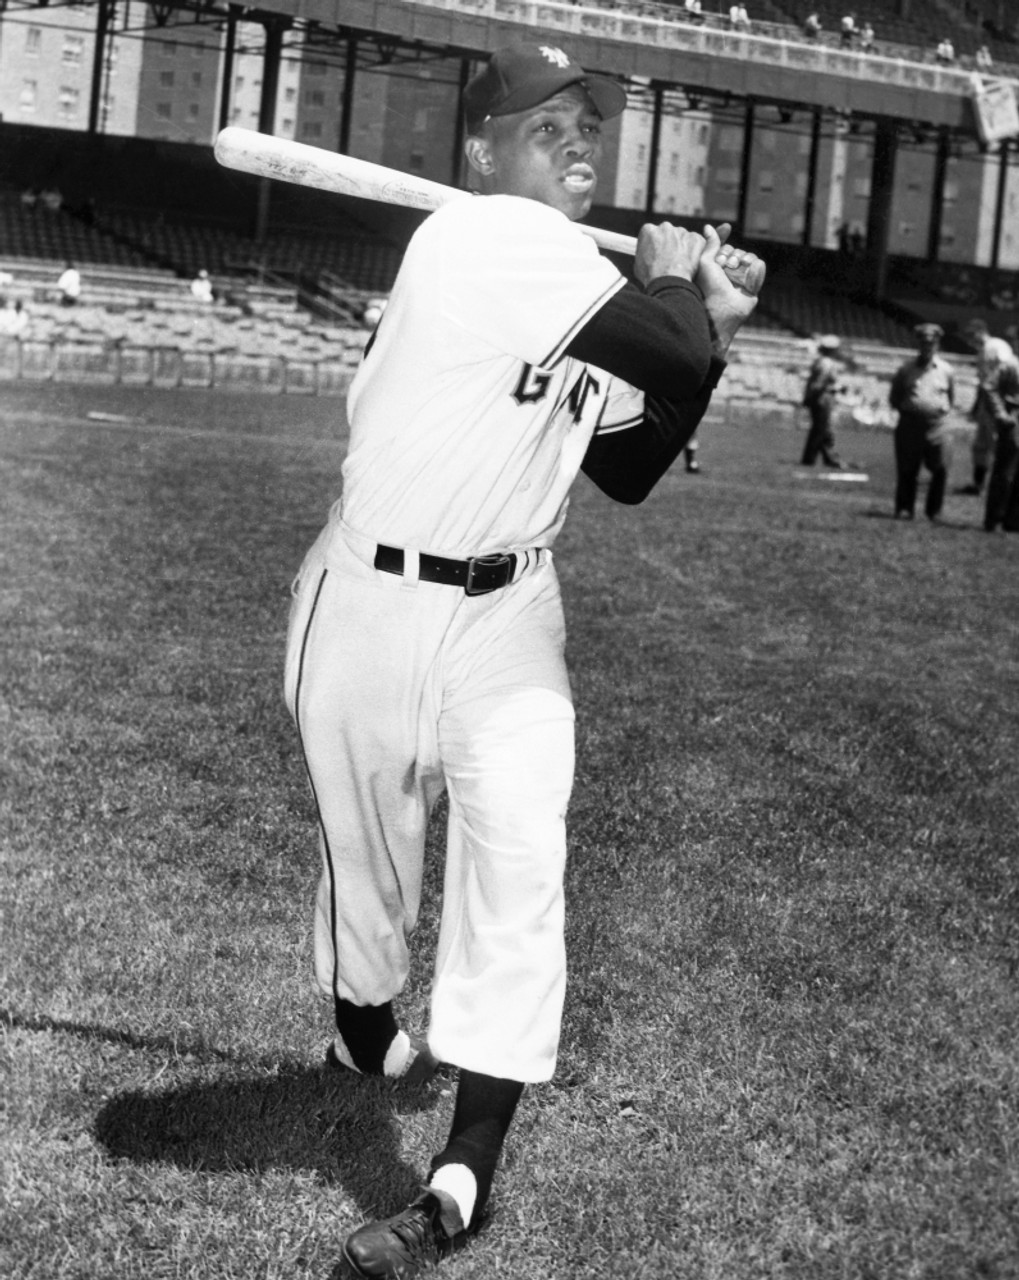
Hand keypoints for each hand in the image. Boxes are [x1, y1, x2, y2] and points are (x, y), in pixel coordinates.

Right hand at [634, 222, 709, 287]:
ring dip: (682, 247)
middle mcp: (665, 227)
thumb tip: (649, 254)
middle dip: (670, 243)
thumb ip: (645, 252)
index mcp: (648, 230)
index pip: (652, 233)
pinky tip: (690, 264)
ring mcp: (682, 231)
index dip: (655, 244)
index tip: (658, 252)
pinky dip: (695, 252)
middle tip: (670, 259)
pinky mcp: (696, 238)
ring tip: (680, 264)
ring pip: (683, 237)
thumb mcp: (639, 263)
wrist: (669, 282)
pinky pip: (696, 243)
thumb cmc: (651, 276)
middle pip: (668, 232)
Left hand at [695, 223, 765, 357]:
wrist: (722, 308)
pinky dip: (754, 268)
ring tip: (737, 273)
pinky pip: (759, 266)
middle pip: (739, 251)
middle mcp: (729, 272)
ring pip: (749, 257)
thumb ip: (709, 243)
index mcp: (717, 267)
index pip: (726, 249)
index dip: (725, 252)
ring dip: (744, 261)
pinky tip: (747, 275)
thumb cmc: (709, 287)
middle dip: (734, 257)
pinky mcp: (753, 284)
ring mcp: (742, 278)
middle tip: (728, 269)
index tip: (720, 262)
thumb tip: (707, 226)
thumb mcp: (705, 262)